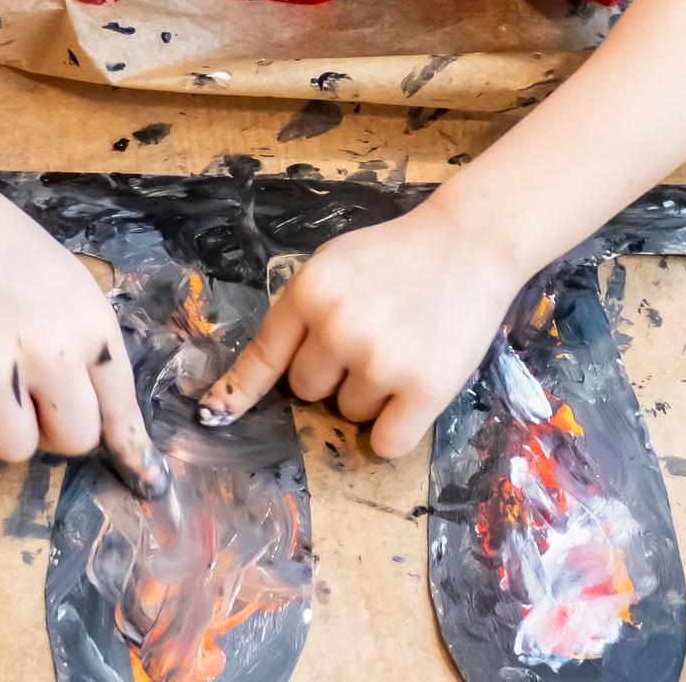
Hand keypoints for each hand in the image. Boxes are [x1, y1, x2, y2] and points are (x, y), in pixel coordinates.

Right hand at [0, 172, 166, 494]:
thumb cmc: (23, 269)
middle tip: (33, 399)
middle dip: (54, 432)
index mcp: (92, 329)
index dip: (132, 451)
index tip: (148, 484)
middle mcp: (50, 349)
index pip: (120, 409)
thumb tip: (118, 432)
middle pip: (72, 441)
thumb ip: (95, 358)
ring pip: (14, 449)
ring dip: (2, 428)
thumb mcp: (78, 298)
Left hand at [198, 201, 525, 456]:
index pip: (262, 357)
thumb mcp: (335, 264)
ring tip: (403, 348)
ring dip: (371, 395)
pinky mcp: (424, 390)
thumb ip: (303, 309)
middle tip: (372, 338)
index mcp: (309, 292)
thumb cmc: (398, 254)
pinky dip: (396, 429)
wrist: (469, 242)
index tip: (215, 416)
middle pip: (307, 391)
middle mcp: (336, 327)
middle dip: (333, 374)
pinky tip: (415, 391)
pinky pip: (386, 444)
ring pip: (349, 413)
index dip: (238, 392)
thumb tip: (274, 370)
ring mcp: (379, 361)